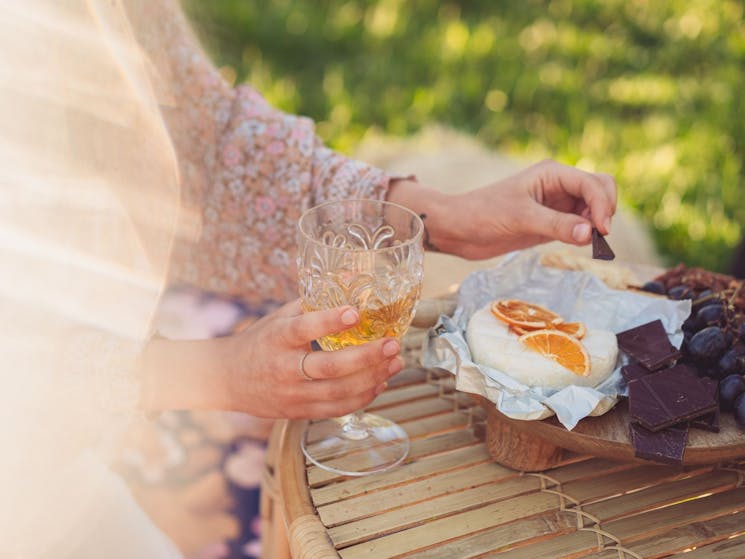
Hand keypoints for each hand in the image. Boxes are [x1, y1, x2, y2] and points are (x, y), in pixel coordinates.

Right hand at [220, 300, 403, 418]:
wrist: (227, 379)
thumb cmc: (261, 342)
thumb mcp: (280, 316)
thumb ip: (313, 302)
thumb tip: (351, 277)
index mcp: (277, 338)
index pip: (304, 329)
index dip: (329, 321)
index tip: (355, 312)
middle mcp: (284, 367)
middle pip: (330, 366)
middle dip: (367, 356)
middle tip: (392, 343)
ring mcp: (292, 393)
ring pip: (339, 392)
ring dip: (373, 378)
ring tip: (395, 362)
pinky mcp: (299, 412)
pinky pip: (337, 409)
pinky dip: (363, 397)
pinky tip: (380, 383)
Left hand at [387, 159, 616, 259]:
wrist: (459, 229)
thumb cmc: (483, 215)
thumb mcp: (521, 219)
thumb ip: (557, 225)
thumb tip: (590, 234)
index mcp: (552, 173)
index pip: (592, 184)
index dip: (602, 206)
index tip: (601, 231)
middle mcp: (558, 185)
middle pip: (600, 189)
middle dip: (606, 210)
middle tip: (598, 237)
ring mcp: (556, 204)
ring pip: (593, 208)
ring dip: (598, 223)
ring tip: (590, 244)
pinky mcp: (551, 222)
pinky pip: (580, 224)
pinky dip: (586, 233)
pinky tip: (580, 244)